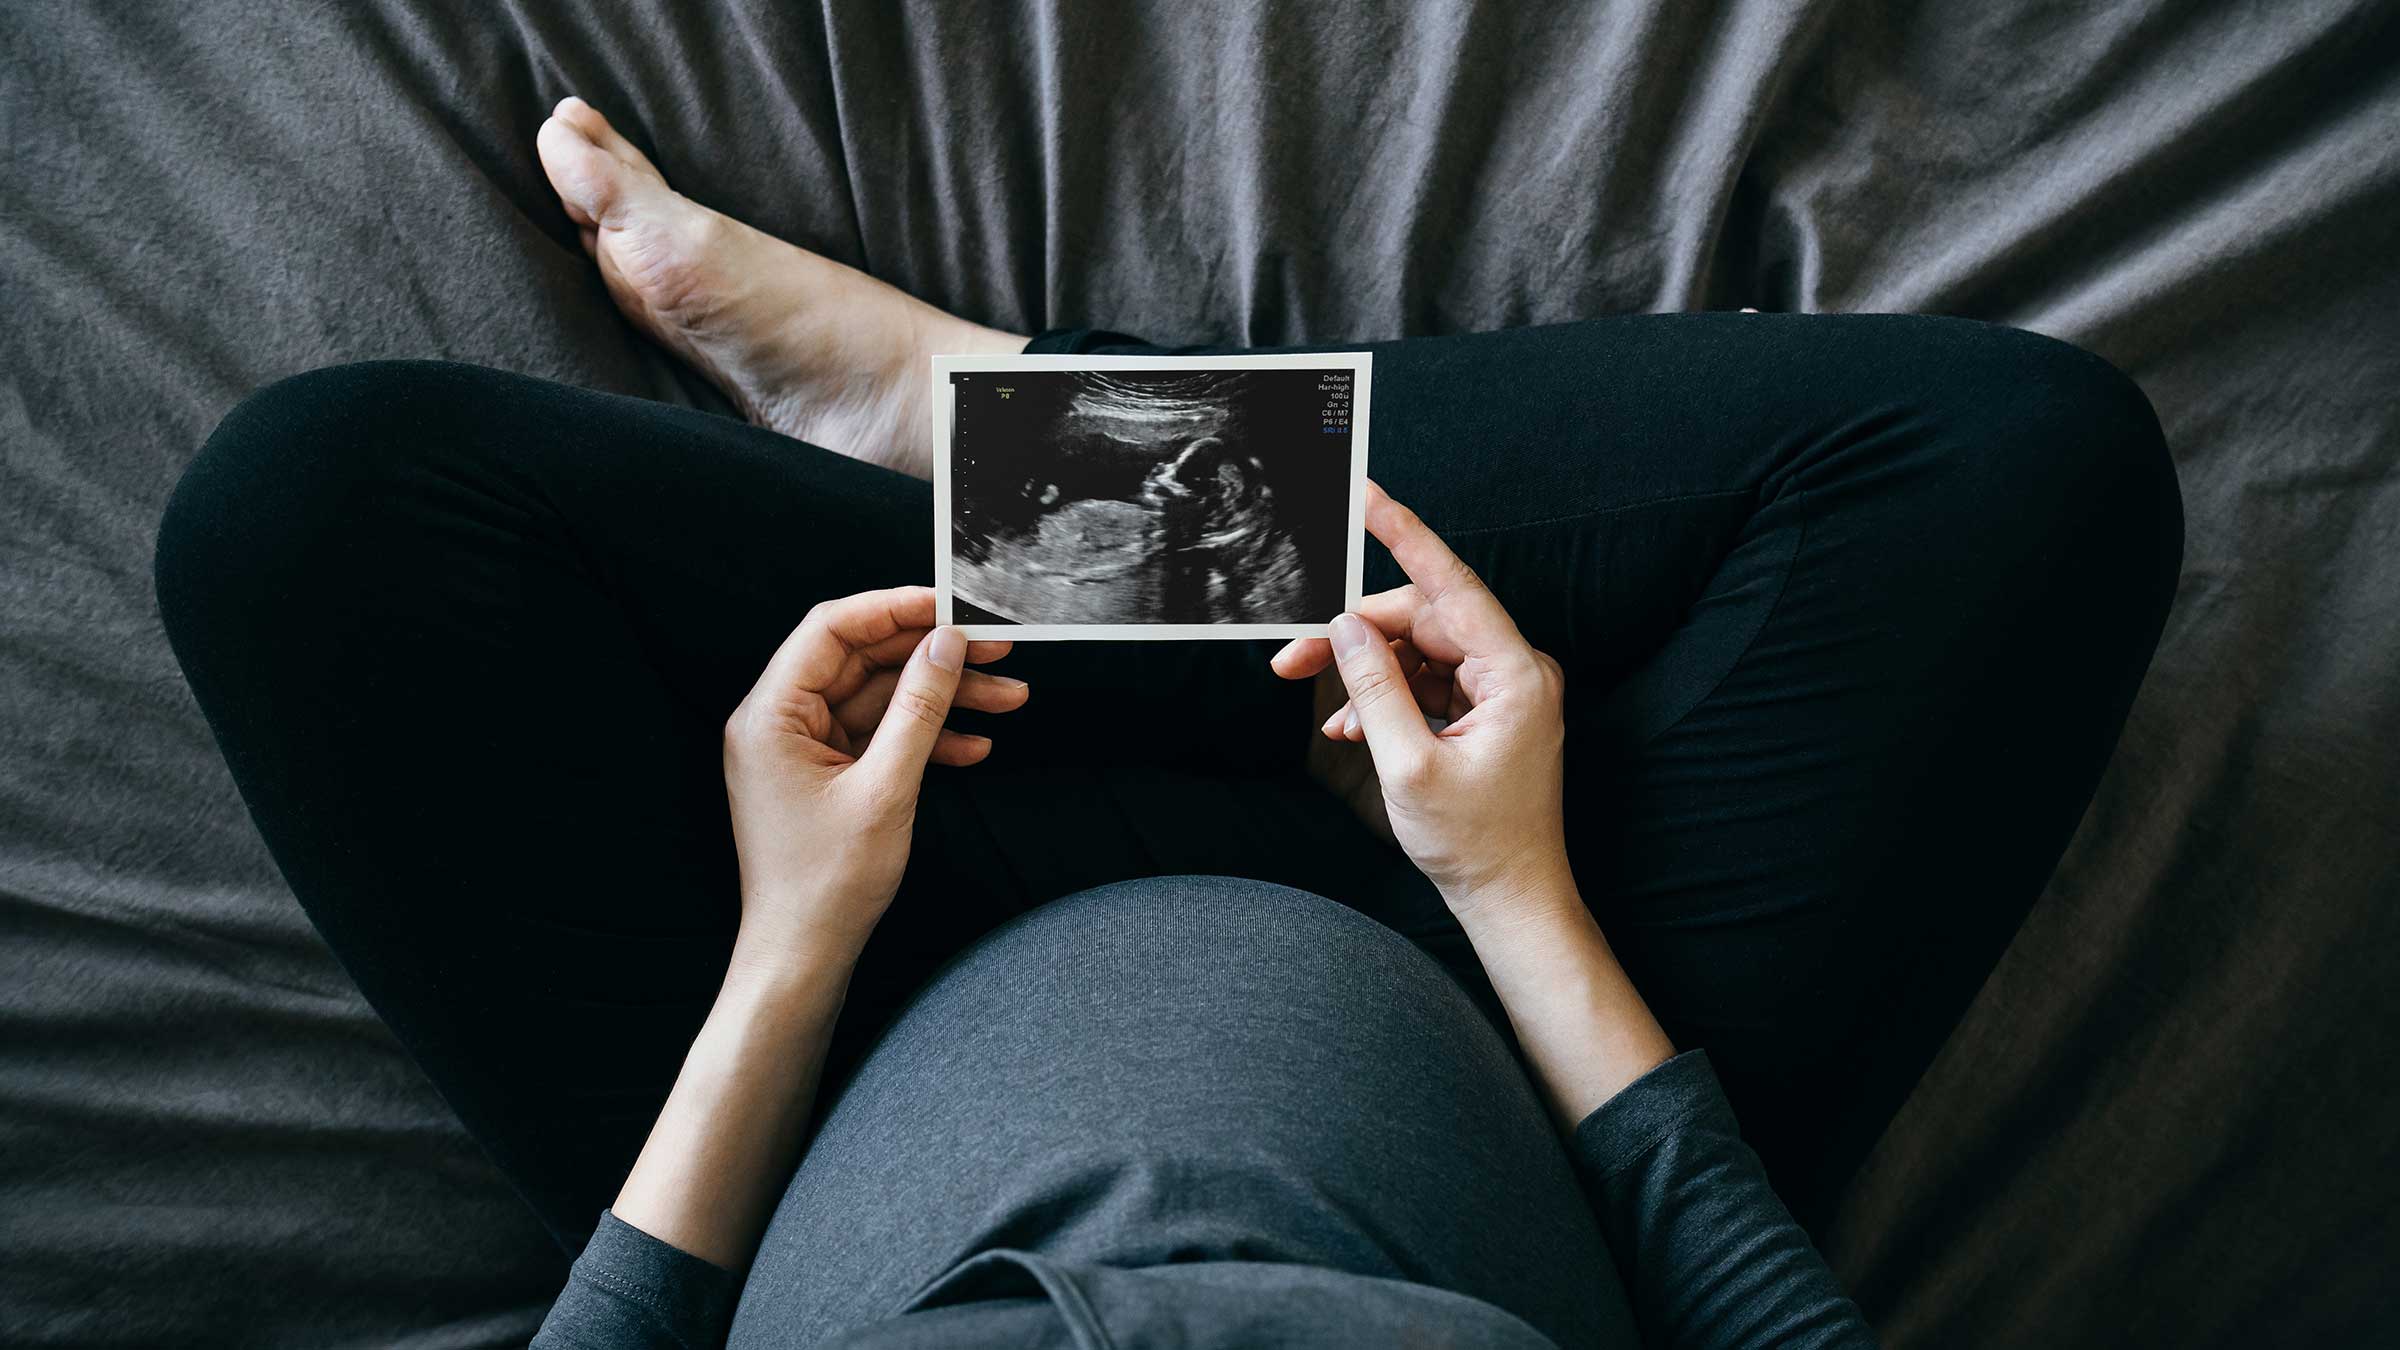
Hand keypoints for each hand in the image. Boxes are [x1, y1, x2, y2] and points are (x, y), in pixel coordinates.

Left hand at [722, 587, 1025, 969]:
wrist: (803, 957)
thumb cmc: (826, 886)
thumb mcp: (885, 790)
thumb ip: (919, 709)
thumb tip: (946, 644)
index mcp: (770, 716)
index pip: (831, 630)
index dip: (894, 609)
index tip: (951, 604)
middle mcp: (779, 723)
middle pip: (864, 661)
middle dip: (933, 656)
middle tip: (997, 649)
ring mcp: (803, 750)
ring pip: (881, 700)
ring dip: (943, 699)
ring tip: (1008, 699)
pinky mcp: (828, 776)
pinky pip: (880, 737)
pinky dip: (927, 738)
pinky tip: (975, 746)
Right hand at [1271, 483, 1571, 927]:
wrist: (1510, 898)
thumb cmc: (1475, 843)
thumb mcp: (1410, 767)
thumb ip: (1376, 689)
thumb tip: (1346, 630)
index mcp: (1515, 675)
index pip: (1452, 585)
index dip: (1406, 537)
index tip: (1369, 498)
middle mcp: (1516, 672)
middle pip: (1423, 622)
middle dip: (1356, 636)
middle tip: (1293, 656)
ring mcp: (1502, 693)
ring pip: (1418, 653)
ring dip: (1367, 676)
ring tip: (1324, 708)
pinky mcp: (1485, 713)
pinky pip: (1427, 684)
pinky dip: (1387, 700)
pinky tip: (1352, 727)